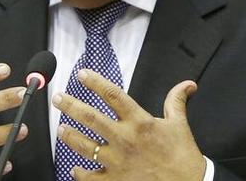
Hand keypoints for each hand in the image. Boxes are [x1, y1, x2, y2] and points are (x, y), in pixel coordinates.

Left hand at [52, 69, 205, 180]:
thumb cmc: (182, 156)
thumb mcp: (180, 125)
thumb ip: (176, 102)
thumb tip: (187, 85)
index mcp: (140, 122)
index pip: (113, 95)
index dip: (95, 82)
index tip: (82, 74)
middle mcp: (125, 139)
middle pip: (90, 118)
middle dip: (70, 106)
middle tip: (58, 99)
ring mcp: (117, 161)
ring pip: (84, 146)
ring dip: (69, 136)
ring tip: (61, 129)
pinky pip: (89, 177)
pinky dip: (79, 173)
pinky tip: (74, 169)